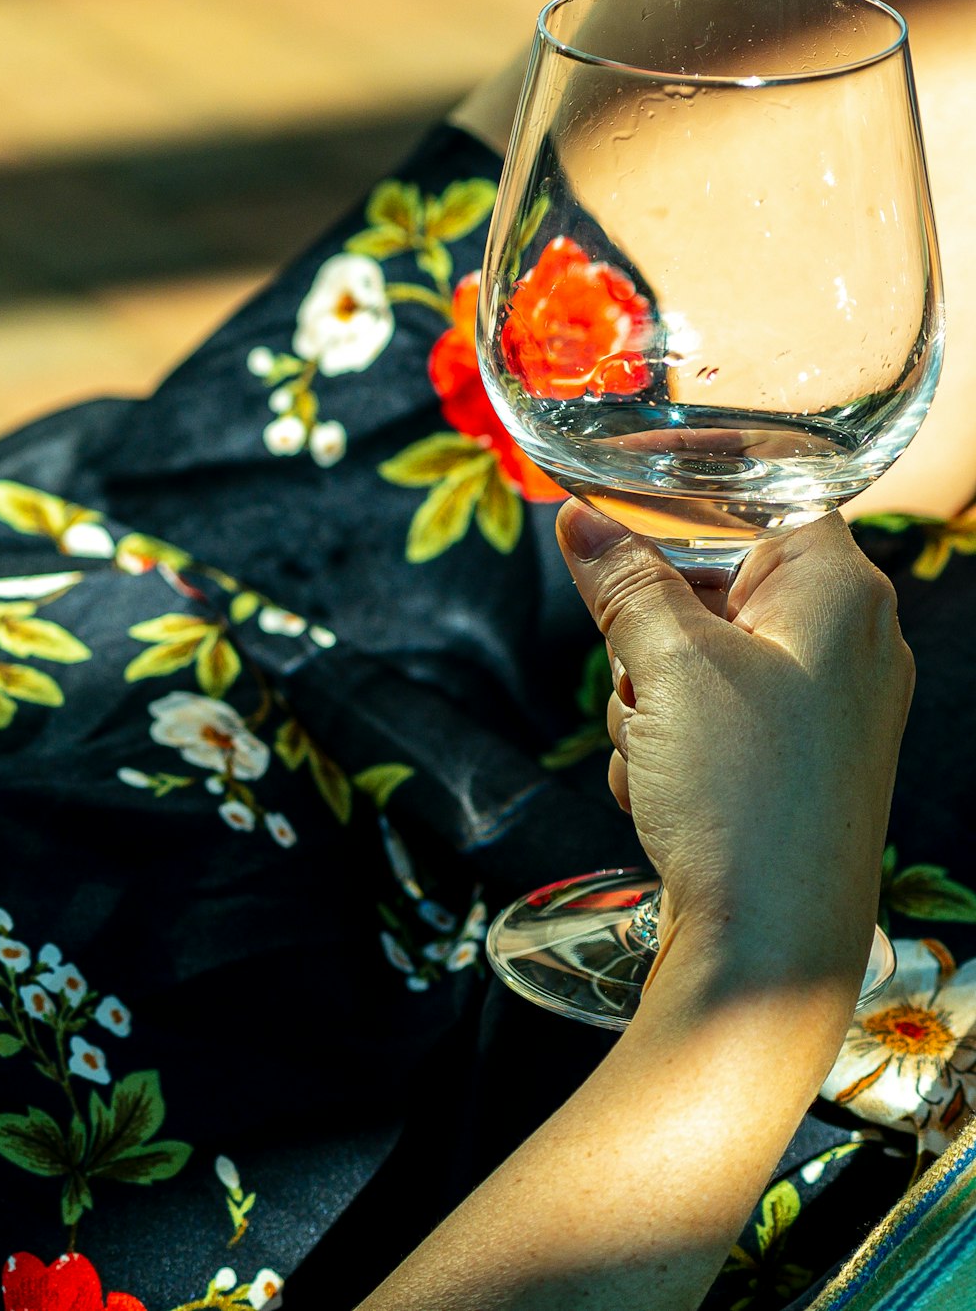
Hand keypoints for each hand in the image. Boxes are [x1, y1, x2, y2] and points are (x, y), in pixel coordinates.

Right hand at [556, 506, 913, 991]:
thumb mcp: (668, 667)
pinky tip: (663, 789)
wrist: (772, 950)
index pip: (761, 490)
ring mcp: (823, 706)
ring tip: (656, 750)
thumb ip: (624, 580)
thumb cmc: (742, 793)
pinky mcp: (796, 761)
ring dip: (649, 694)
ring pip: (698, 651)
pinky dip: (669, 740)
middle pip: (716, 578)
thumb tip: (581, 520)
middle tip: (640, 678)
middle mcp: (846, 639)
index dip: (685, 482)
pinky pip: (710, 713)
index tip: (615, 477)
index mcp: (839, 590)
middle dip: (650, 629)